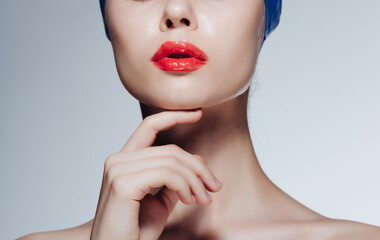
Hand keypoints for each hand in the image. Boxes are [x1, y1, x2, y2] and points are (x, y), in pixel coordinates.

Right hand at [90, 109, 222, 239]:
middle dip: (198, 168)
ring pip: (171, 160)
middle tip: (214, 188)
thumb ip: (176, 179)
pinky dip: (184, 185)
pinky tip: (189, 201)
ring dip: (195, 180)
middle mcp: (117, 160)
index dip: (174, 116)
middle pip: (170, 149)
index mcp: (124, 161)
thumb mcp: (162, 201)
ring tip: (202, 199)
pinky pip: (166, 173)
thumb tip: (197, 159)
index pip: (149, 126)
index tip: (199, 112)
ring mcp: (117, 170)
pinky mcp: (122, 183)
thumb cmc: (136, 231)